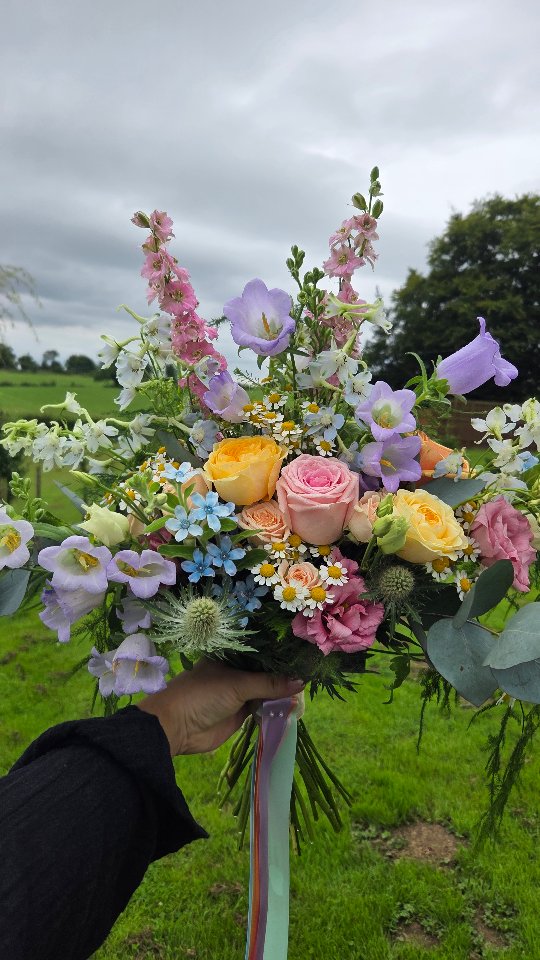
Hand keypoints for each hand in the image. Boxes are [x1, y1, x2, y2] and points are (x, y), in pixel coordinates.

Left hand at [137, 659, 304, 755]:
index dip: (280, 653)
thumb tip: (301, 681)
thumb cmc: (202, 695)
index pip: (260, 651)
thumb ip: (269, 683)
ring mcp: (237, 693)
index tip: (303, 653)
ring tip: (307, 689)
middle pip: (264, 671)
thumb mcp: (237, 685)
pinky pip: (261, 707)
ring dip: (281, 692)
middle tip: (311, 671)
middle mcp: (234, 672)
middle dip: (284, 674)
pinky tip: (293, 705)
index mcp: (230, 656)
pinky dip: (275, 707)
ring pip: (265, 690)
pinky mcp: (239, 713)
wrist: (177, 728)